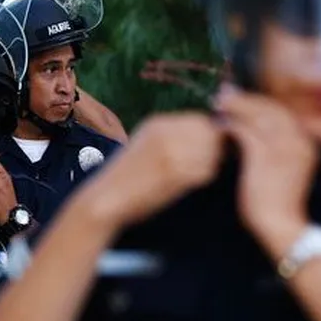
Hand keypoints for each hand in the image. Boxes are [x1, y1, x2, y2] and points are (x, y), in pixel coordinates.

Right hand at [77, 110, 224, 230]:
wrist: (105, 199)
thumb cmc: (130, 176)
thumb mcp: (147, 143)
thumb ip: (174, 135)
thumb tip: (212, 134)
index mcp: (157, 123)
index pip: (201, 120)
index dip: (209, 137)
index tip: (203, 153)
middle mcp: (164, 132)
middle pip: (210, 134)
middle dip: (214, 149)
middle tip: (204, 165)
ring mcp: (169, 152)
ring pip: (211, 152)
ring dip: (210, 164)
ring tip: (192, 176)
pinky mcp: (174, 173)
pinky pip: (206, 171)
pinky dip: (203, 179)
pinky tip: (187, 185)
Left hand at [215, 85, 318, 256]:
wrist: (280, 226)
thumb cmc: (276, 201)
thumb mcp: (282, 170)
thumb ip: (274, 150)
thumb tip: (253, 132)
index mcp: (305, 143)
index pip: (281, 113)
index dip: (259, 102)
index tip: (241, 97)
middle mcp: (298, 141)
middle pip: (270, 109)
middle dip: (246, 99)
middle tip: (225, 93)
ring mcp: (283, 148)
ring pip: (257, 116)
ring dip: (236, 107)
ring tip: (219, 103)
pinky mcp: (265, 157)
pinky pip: (246, 132)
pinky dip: (232, 125)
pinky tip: (220, 124)